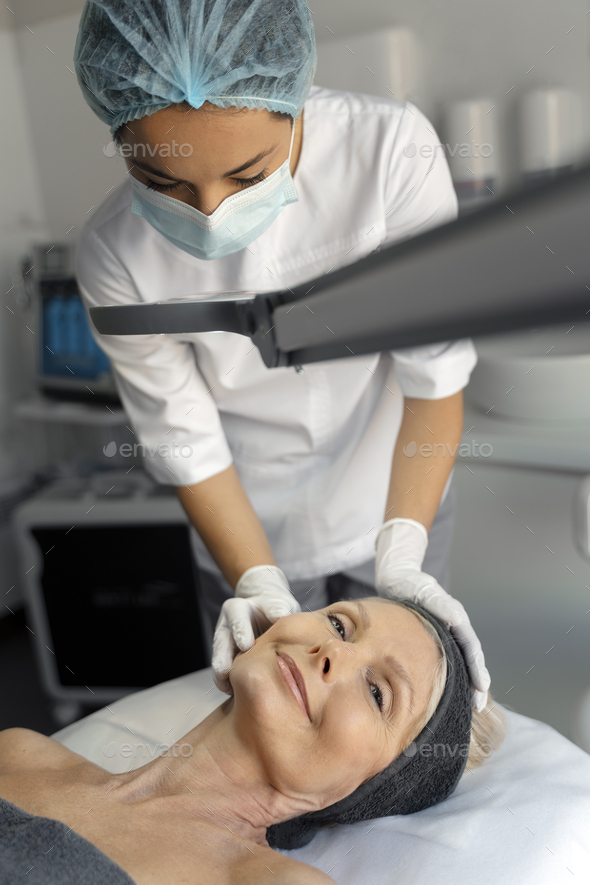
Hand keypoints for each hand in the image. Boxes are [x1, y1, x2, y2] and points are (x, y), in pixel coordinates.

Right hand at [212, 565, 300, 693]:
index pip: (237, 620)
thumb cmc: (274, 608)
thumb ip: (276, 608)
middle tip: (224, 672)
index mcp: (236, 609)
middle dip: (221, 658)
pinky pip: (225, 675)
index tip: (245, 645)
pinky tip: (236, 695)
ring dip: (222, 676)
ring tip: (228, 689)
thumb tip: (278, 616)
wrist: (268, 616)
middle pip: (221, 643)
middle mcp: (226, 628)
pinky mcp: (229, 662)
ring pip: (220, 662)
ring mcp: (225, 646)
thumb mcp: (277, 603)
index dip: (240, 632)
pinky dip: (229, 685)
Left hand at [375, 517, 490, 711]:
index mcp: (455, 617)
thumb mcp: (424, 591)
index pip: (471, 646)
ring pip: (459, 662)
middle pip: (469, 658)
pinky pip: (446, 661)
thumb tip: (459, 619)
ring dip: (465, 683)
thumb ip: (441, 605)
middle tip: (478, 706)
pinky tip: (445, 693)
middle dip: (476, 682)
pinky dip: (450, 677)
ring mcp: (444, 634)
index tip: (482, 688)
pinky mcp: (432, 640)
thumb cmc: (409, 583)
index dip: (477, 668)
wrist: (395, 578)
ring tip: (468, 705)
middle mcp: (454, 626)